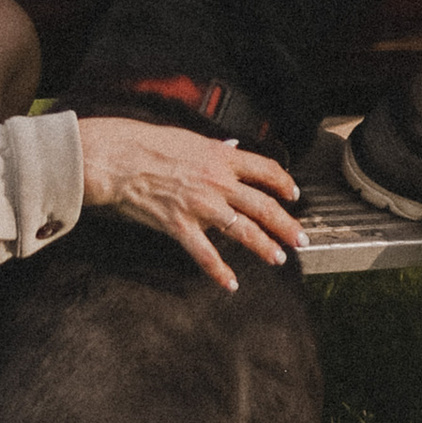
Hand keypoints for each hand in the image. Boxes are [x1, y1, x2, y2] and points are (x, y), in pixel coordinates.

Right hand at [76, 116, 304, 291]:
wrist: (120, 159)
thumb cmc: (150, 144)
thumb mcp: (190, 138)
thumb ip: (215, 147)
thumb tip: (233, 146)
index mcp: (222, 158)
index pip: (266, 170)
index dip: (284, 184)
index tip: (293, 195)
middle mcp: (218, 183)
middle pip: (263, 206)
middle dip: (286, 225)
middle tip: (301, 239)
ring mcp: (202, 207)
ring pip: (244, 231)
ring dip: (265, 246)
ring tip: (279, 258)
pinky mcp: (181, 226)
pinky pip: (205, 254)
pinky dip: (219, 272)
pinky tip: (230, 284)